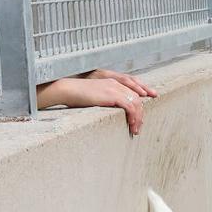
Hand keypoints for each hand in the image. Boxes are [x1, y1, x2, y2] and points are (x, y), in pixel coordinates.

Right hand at [38, 69, 158, 135]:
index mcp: (112, 81)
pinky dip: (133, 117)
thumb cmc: (76, 95)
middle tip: (139, 127)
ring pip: (136, 103)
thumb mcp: (94, 96)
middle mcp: (116, 83)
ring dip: (138, 118)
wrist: (68, 89)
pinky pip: (130, 107)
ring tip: (135, 130)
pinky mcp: (113, 95)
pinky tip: (132, 126)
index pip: (133, 89)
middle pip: (137, 97)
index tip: (144, 112)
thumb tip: (109, 110)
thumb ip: (103, 99)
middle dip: (141, 113)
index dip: (142, 100)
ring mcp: (115, 88)